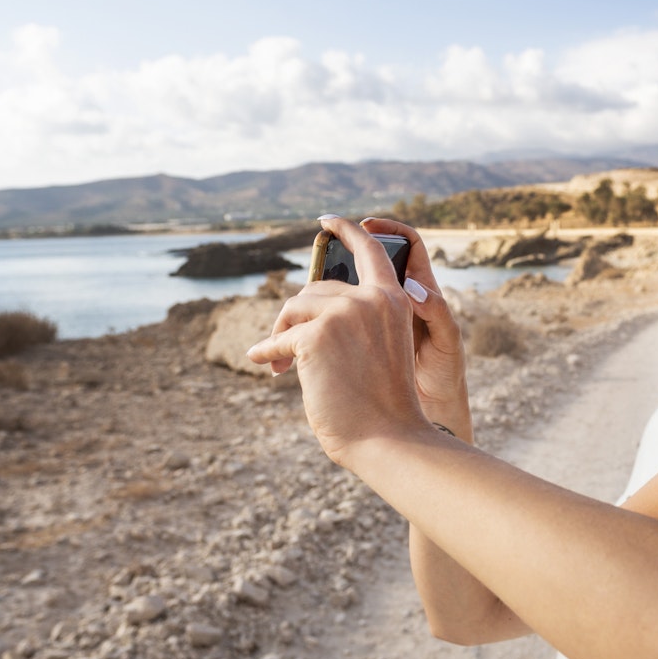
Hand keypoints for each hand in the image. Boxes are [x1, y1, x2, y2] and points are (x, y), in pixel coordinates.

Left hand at [246, 216, 455, 462]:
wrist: (388, 438)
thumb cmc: (383, 403)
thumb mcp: (379, 347)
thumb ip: (356, 321)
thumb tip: (302, 311)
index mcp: (393, 299)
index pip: (369, 251)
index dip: (346, 230)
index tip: (327, 220)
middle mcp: (370, 298)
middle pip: (315, 290)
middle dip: (295, 316)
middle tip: (282, 345)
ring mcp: (343, 313)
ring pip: (294, 309)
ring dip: (281, 335)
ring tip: (279, 362)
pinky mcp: (315, 335)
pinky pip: (280, 339)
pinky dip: (269, 351)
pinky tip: (264, 363)